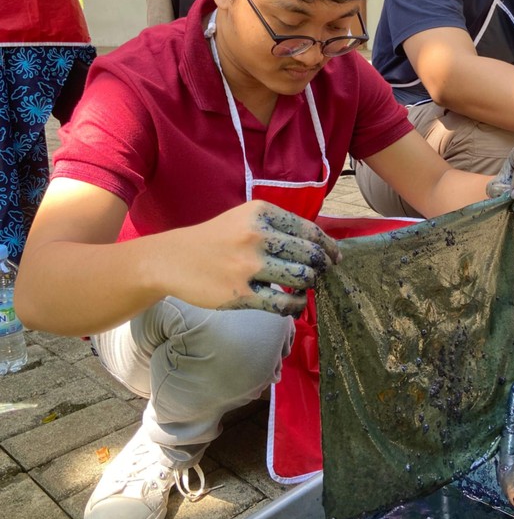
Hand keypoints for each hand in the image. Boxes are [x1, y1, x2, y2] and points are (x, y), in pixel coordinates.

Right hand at [218, 202, 340, 316]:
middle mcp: (257, 236)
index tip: (335, 257)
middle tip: (321, 274)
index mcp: (261, 213)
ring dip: (309, 285)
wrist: (173, 260)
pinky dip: (296, 305)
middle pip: (310, 255)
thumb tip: (319, 246)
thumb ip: (278, 227)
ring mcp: (249, 266)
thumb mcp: (245, 219)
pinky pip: (283, 302)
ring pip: (301, 278)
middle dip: (322, 266)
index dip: (328, 246)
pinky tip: (295, 303)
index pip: (310, 231)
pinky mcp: (242, 293)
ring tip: (304, 287)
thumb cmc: (214, 239)